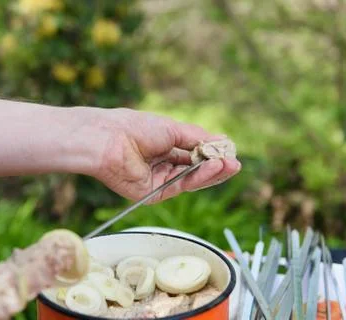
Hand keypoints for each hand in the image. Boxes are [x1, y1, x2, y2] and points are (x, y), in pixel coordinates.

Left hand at [87, 108, 240, 202]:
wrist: (110, 139)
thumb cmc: (135, 128)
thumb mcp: (173, 129)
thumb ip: (197, 138)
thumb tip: (222, 141)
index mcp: (162, 146)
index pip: (192, 154)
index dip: (211, 153)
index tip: (229, 150)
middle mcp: (161, 164)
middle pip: (194, 169)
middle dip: (216, 166)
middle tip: (235, 162)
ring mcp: (158, 180)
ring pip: (191, 180)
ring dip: (212, 172)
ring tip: (230, 165)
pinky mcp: (154, 193)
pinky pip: (181, 186)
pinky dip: (200, 177)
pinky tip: (214, 167)